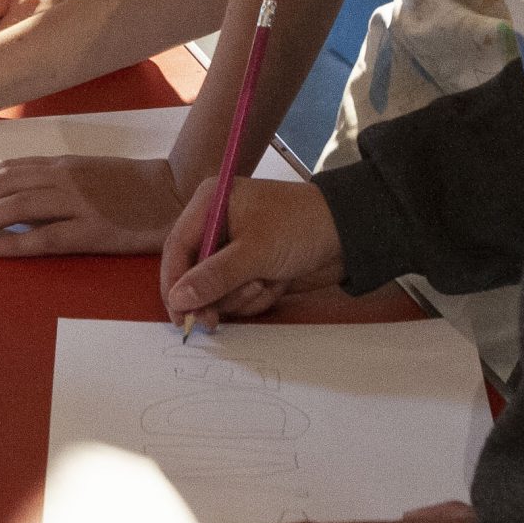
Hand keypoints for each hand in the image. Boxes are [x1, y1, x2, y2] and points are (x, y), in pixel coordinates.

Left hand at [0, 154, 183, 255]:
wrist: (177, 194)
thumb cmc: (137, 187)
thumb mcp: (93, 172)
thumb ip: (61, 180)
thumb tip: (24, 197)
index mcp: (67, 164)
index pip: (12, 169)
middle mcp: (68, 178)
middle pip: (7, 187)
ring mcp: (80, 203)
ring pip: (18, 207)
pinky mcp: (93, 230)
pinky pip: (43, 237)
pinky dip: (11, 243)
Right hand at [160, 175, 344, 332]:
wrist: (349, 235)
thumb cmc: (300, 227)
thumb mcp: (255, 252)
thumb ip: (214, 277)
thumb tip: (177, 299)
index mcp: (211, 203)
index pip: (177, 247)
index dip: (174, 283)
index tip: (179, 314)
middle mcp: (217, 224)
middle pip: (193, 273)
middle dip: (213, 294)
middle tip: (216, 319)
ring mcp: (236, 249)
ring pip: (217, 290)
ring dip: (241, 296)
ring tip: (265, 283)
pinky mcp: (252, 269)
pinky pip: (239, 295)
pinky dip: (256, 297)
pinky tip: (275, 284)